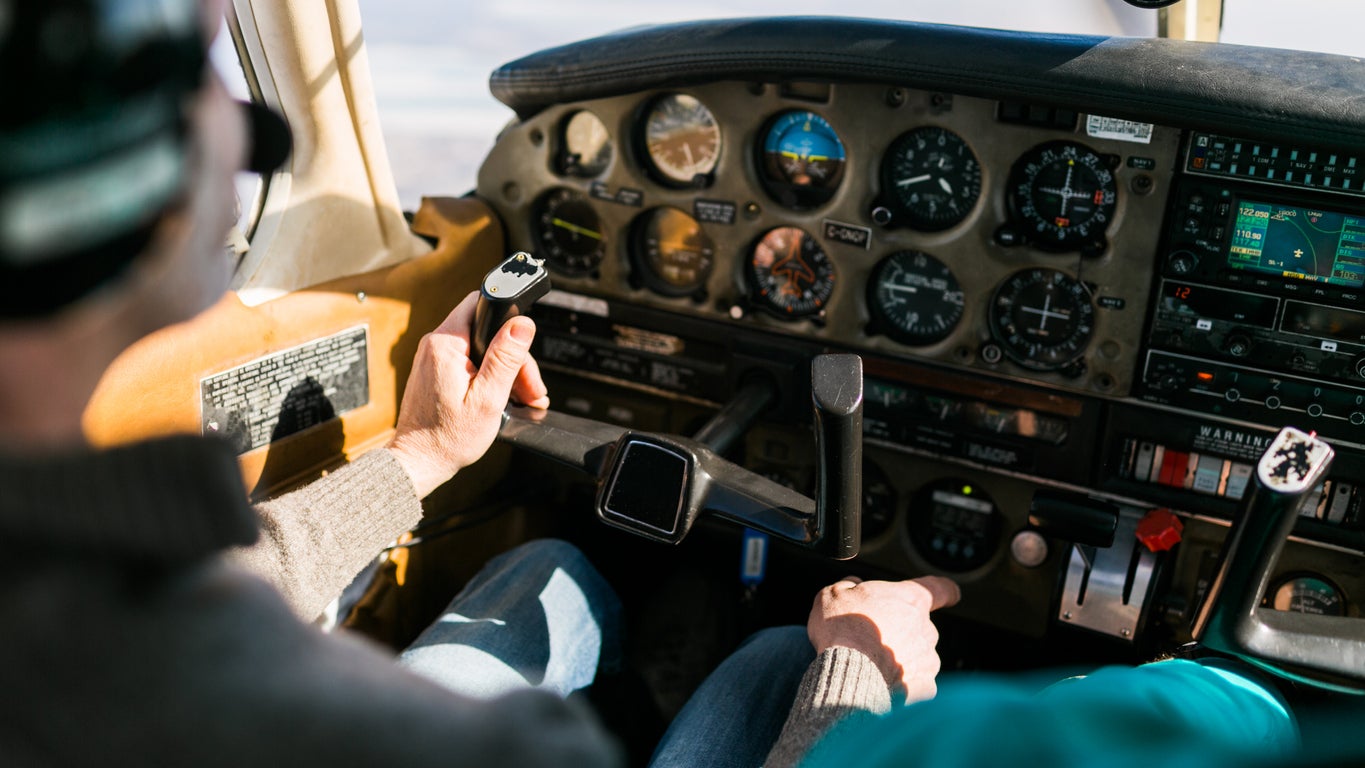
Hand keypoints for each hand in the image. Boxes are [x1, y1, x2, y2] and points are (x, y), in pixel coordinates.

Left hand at [387, 291, 549, 496]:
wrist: (419, 462)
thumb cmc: (448, 438)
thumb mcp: (487, 398)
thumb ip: (505, 358)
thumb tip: (523, 324)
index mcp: (445, 344)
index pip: (480, 304)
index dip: (508, 321)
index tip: (522, 349)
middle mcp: (434, 344)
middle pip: (486, 332)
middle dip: (513, 358)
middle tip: (530, 389)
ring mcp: (432, 357)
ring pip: (480, 348)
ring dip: (504, 370)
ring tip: (522, 398)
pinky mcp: (434, 370)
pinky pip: (468, 362)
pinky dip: (487, 376)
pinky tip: (501, 397)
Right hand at [806, 575, 960, 702]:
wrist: (848, 676)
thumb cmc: (841, 633)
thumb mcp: (832, 596)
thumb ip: (847, 585)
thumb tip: (853, 584)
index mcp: (910, 600)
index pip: (941, 589)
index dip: (945, 591)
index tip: (948, 594)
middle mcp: (926, 628)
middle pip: (921, 627)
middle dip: (903, 631)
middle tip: (874, 639)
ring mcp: (928, 659)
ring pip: (919, 656)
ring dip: (902, 659)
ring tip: (872, 665)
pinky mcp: (925, 687)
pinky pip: (916, 684)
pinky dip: (902, 684)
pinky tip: (881, 685)